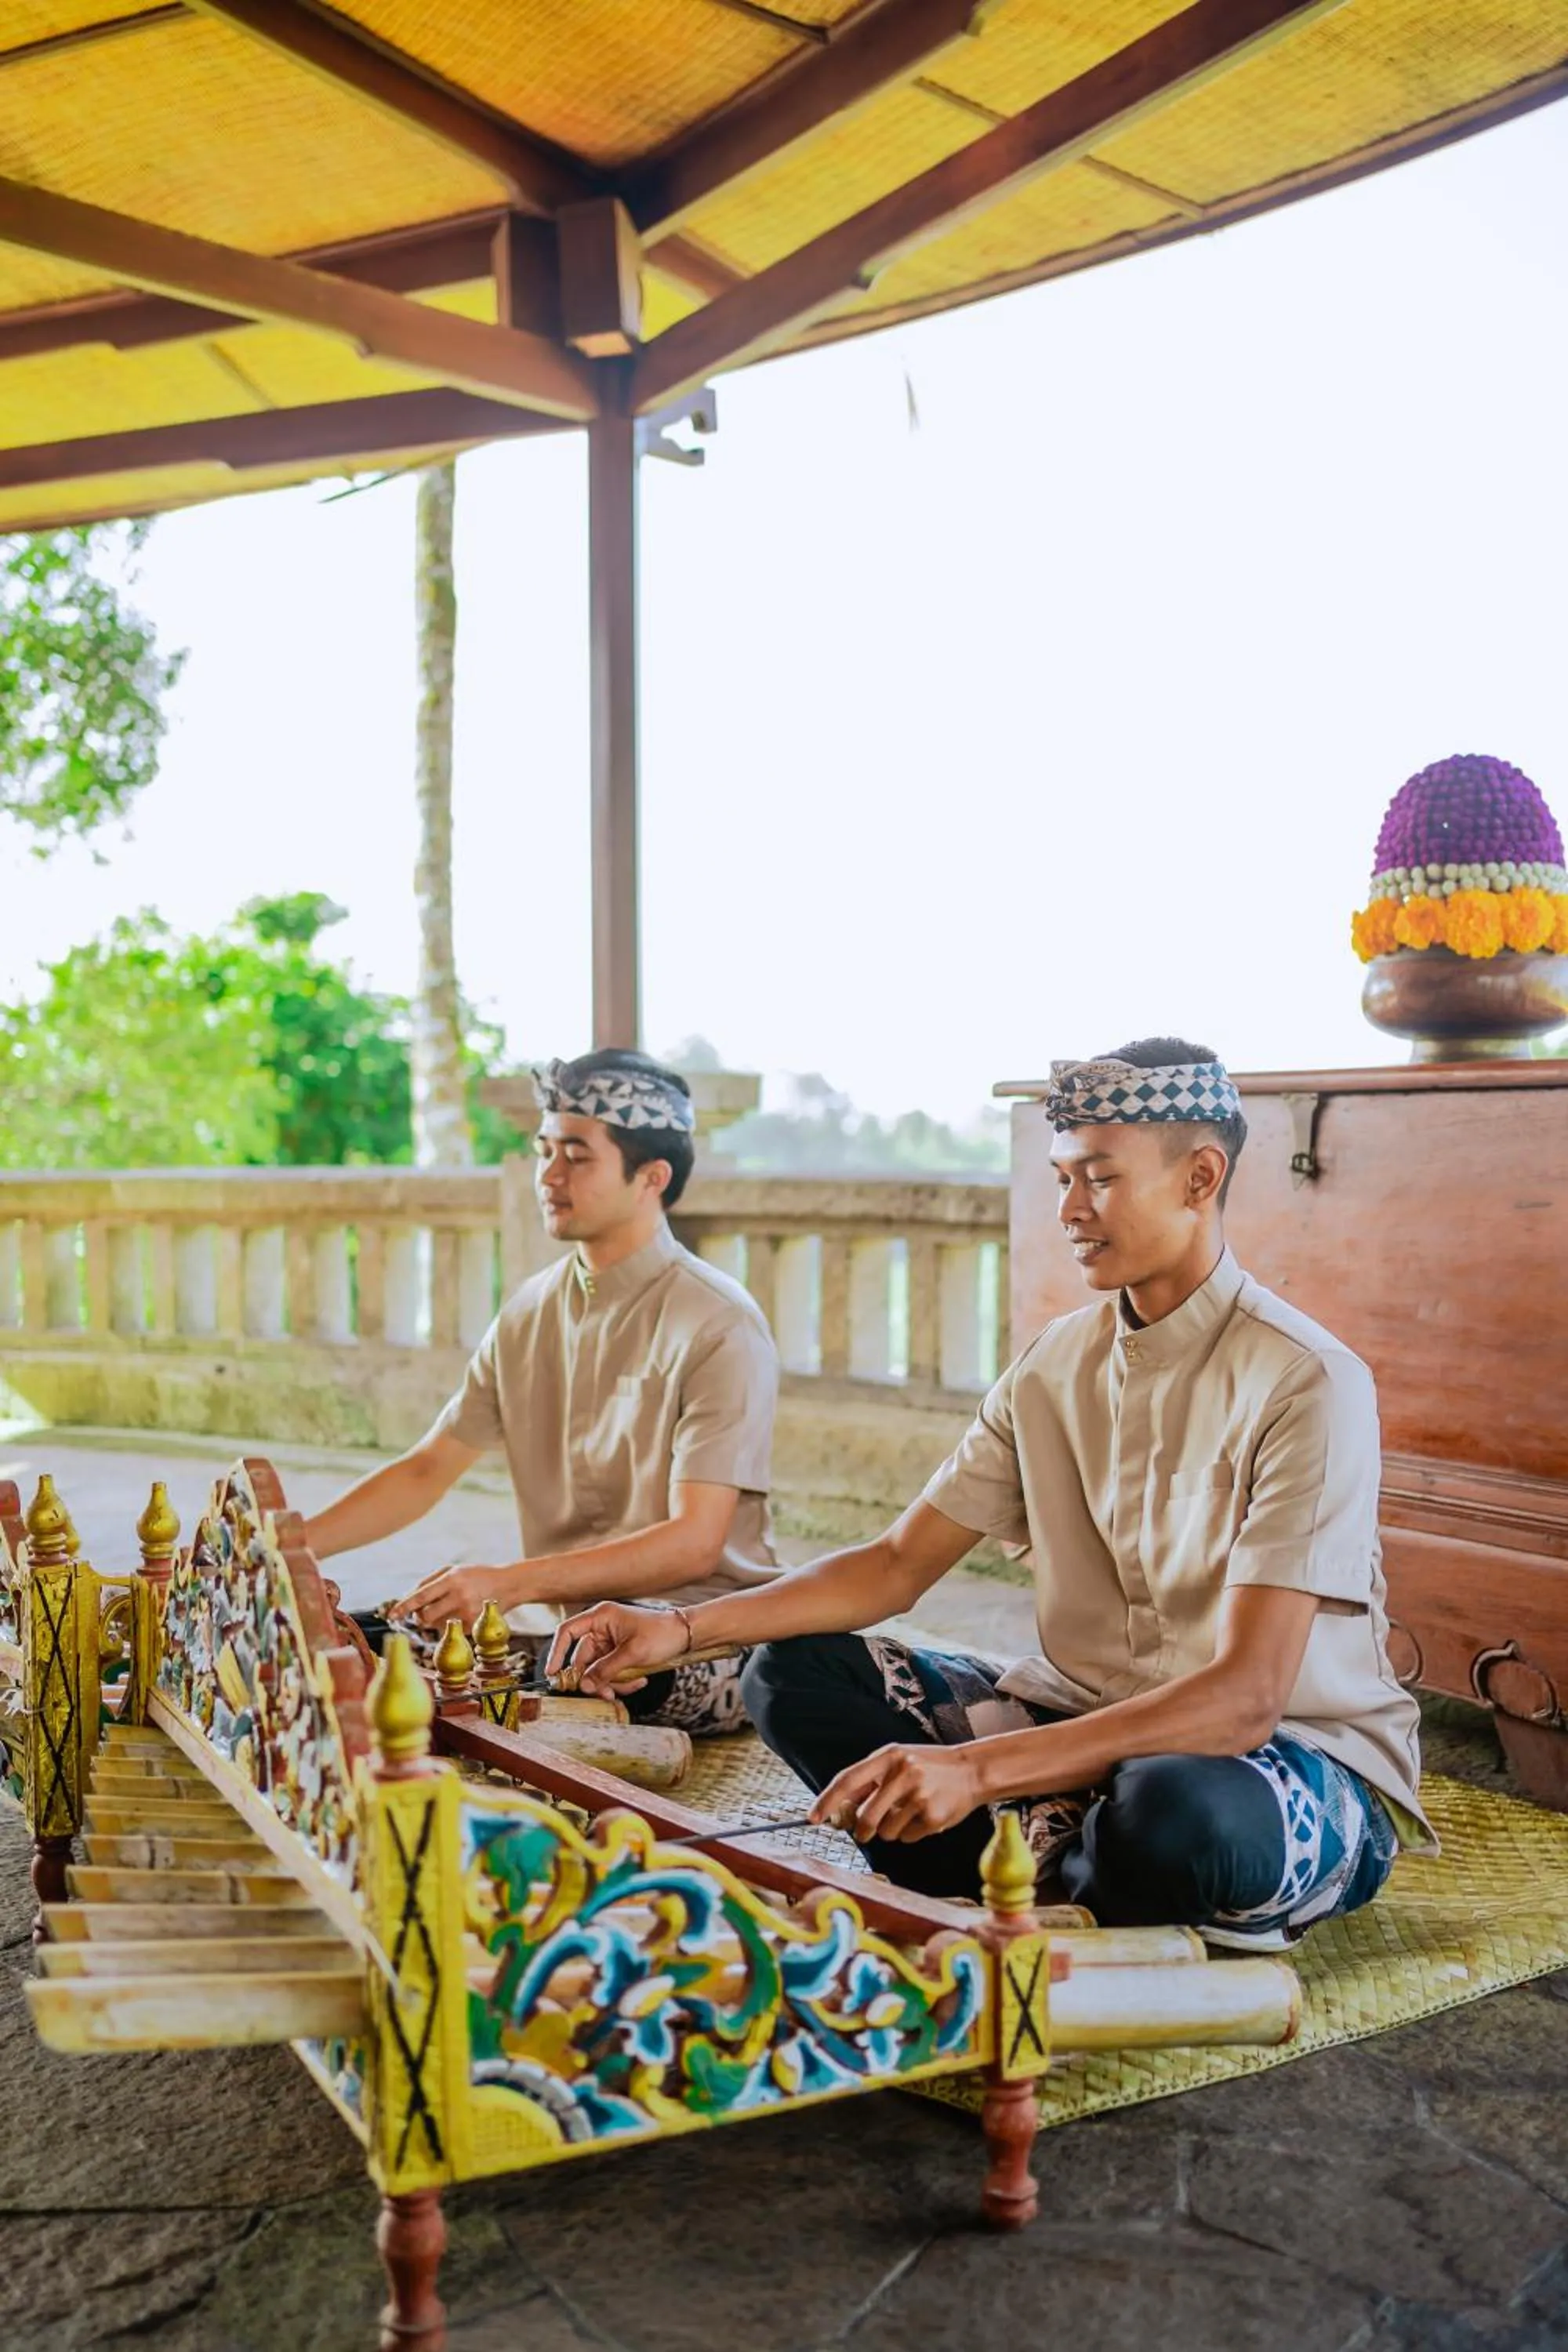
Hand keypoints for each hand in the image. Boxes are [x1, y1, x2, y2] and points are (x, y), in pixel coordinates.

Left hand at [391, 1563, 516, 1631]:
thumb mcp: (454, 1570)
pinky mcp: (473, 1625)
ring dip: (433, 1620)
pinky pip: (449, 1629)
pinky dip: (449, 1624)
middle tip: (422, 1613)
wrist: (508, 1585)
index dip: (404, 1606)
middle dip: (419, 1616)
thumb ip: (429, 1582)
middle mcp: (459, 1596)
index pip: (421, 1597)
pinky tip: (461, 1613)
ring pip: (435, 1625)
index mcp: (452, 1579)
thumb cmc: (476, 1576)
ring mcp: (467, 1613)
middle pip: (425, 1616)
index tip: (391, 1615)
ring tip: (447, 1609)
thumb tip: (408, 1598)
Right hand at [547, 1602, 688, 1695]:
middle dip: (593, 1679)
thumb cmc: (661, 1635)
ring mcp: (610, 1641)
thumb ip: (605, 1670)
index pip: (568, 1631)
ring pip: (597, 1669)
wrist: (686, 1635)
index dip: (556, 1652)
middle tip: (604, 1694)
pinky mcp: (619, 1653)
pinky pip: (610, 1672)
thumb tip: (582, 1685)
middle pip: (582, 1658)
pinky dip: (621, 1680)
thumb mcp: (632, 1654)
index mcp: (601, 1617)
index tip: (552, 1674)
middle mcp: (602, 1628)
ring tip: (630, 1686)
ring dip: (610, 1683)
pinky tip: (639, 1681)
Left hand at [814, 1743, 985, 1843]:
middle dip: (862, 1830)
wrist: (972, 1770)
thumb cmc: (929, 1766)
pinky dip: (911, 1833)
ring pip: (886, 1831)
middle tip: (865, 1831)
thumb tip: (838, 1807)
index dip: (827, 1800)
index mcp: (889, 1755)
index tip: (813, 1818)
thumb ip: (870, 1779)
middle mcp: (903, 1773)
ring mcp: (920, 1795)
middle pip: (864, 1816)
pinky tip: (924, 1817)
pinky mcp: (934, 1816)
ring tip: (908, 1813)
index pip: (848, 1780)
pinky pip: (907, 1838)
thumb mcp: (899, 1760)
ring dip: (890, 1830)